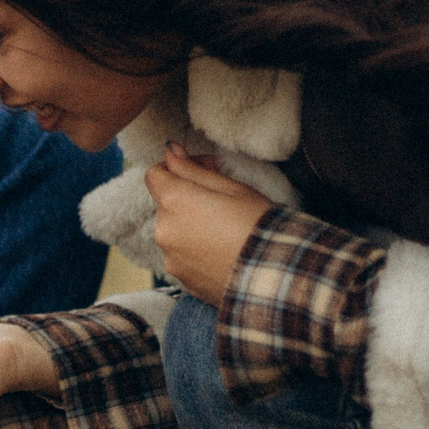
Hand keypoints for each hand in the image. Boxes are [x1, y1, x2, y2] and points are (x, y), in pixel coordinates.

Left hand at [145, 144, 270, 305]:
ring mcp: (170, 257)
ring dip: (192, 226)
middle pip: (166, 204)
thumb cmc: (258, 225)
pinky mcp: (180, 278)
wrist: (273, 277)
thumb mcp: (231, 188)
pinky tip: (223, 252)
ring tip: (226, 231)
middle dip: (188, 198)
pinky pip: (183, 256)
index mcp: (174, 201)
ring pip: (174, 232)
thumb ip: (194, 169)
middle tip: (223, 201)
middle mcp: (164, 230)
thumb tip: (170, 150)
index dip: (177, 167)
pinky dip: (197, 251)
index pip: (155, 174)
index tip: (203, 170)